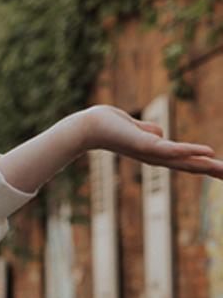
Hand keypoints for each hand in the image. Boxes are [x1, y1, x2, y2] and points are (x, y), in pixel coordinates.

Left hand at [82, 105, 221, 178]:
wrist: (88, 127)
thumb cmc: (109, 126)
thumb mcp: (136, 128)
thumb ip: (149, 131)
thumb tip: (159, 133)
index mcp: (156, 153)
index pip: (186, 162)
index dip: (206, 166)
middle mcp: (156, 157)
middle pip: (191, 166)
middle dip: (213, 172)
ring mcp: (151, 153)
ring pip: (185, 161)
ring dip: (208, 165)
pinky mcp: (145, 145)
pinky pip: (172, 149)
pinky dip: (190, 150)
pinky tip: (209, 152)